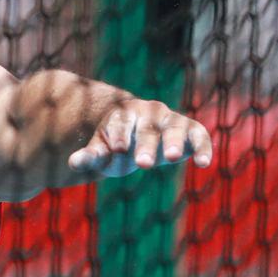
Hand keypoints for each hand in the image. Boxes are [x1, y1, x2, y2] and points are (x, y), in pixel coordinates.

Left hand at [67, 99, 212, 175]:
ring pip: (174, 129)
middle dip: (145, 145)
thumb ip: (90, 156)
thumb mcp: (101, 151)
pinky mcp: (191, 130)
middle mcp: (149, 113)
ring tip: (172, 157)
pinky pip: (199, 135)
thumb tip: (73, 163)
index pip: (120, 123)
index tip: (118, 149)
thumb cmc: (116, 145)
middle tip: (142, 164)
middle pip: (147, 130)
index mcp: (123, 115)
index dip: (119, 134)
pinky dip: (203, 147)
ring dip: (174, 142)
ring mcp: (171, 120)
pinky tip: (204, 163)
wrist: (138, 134)